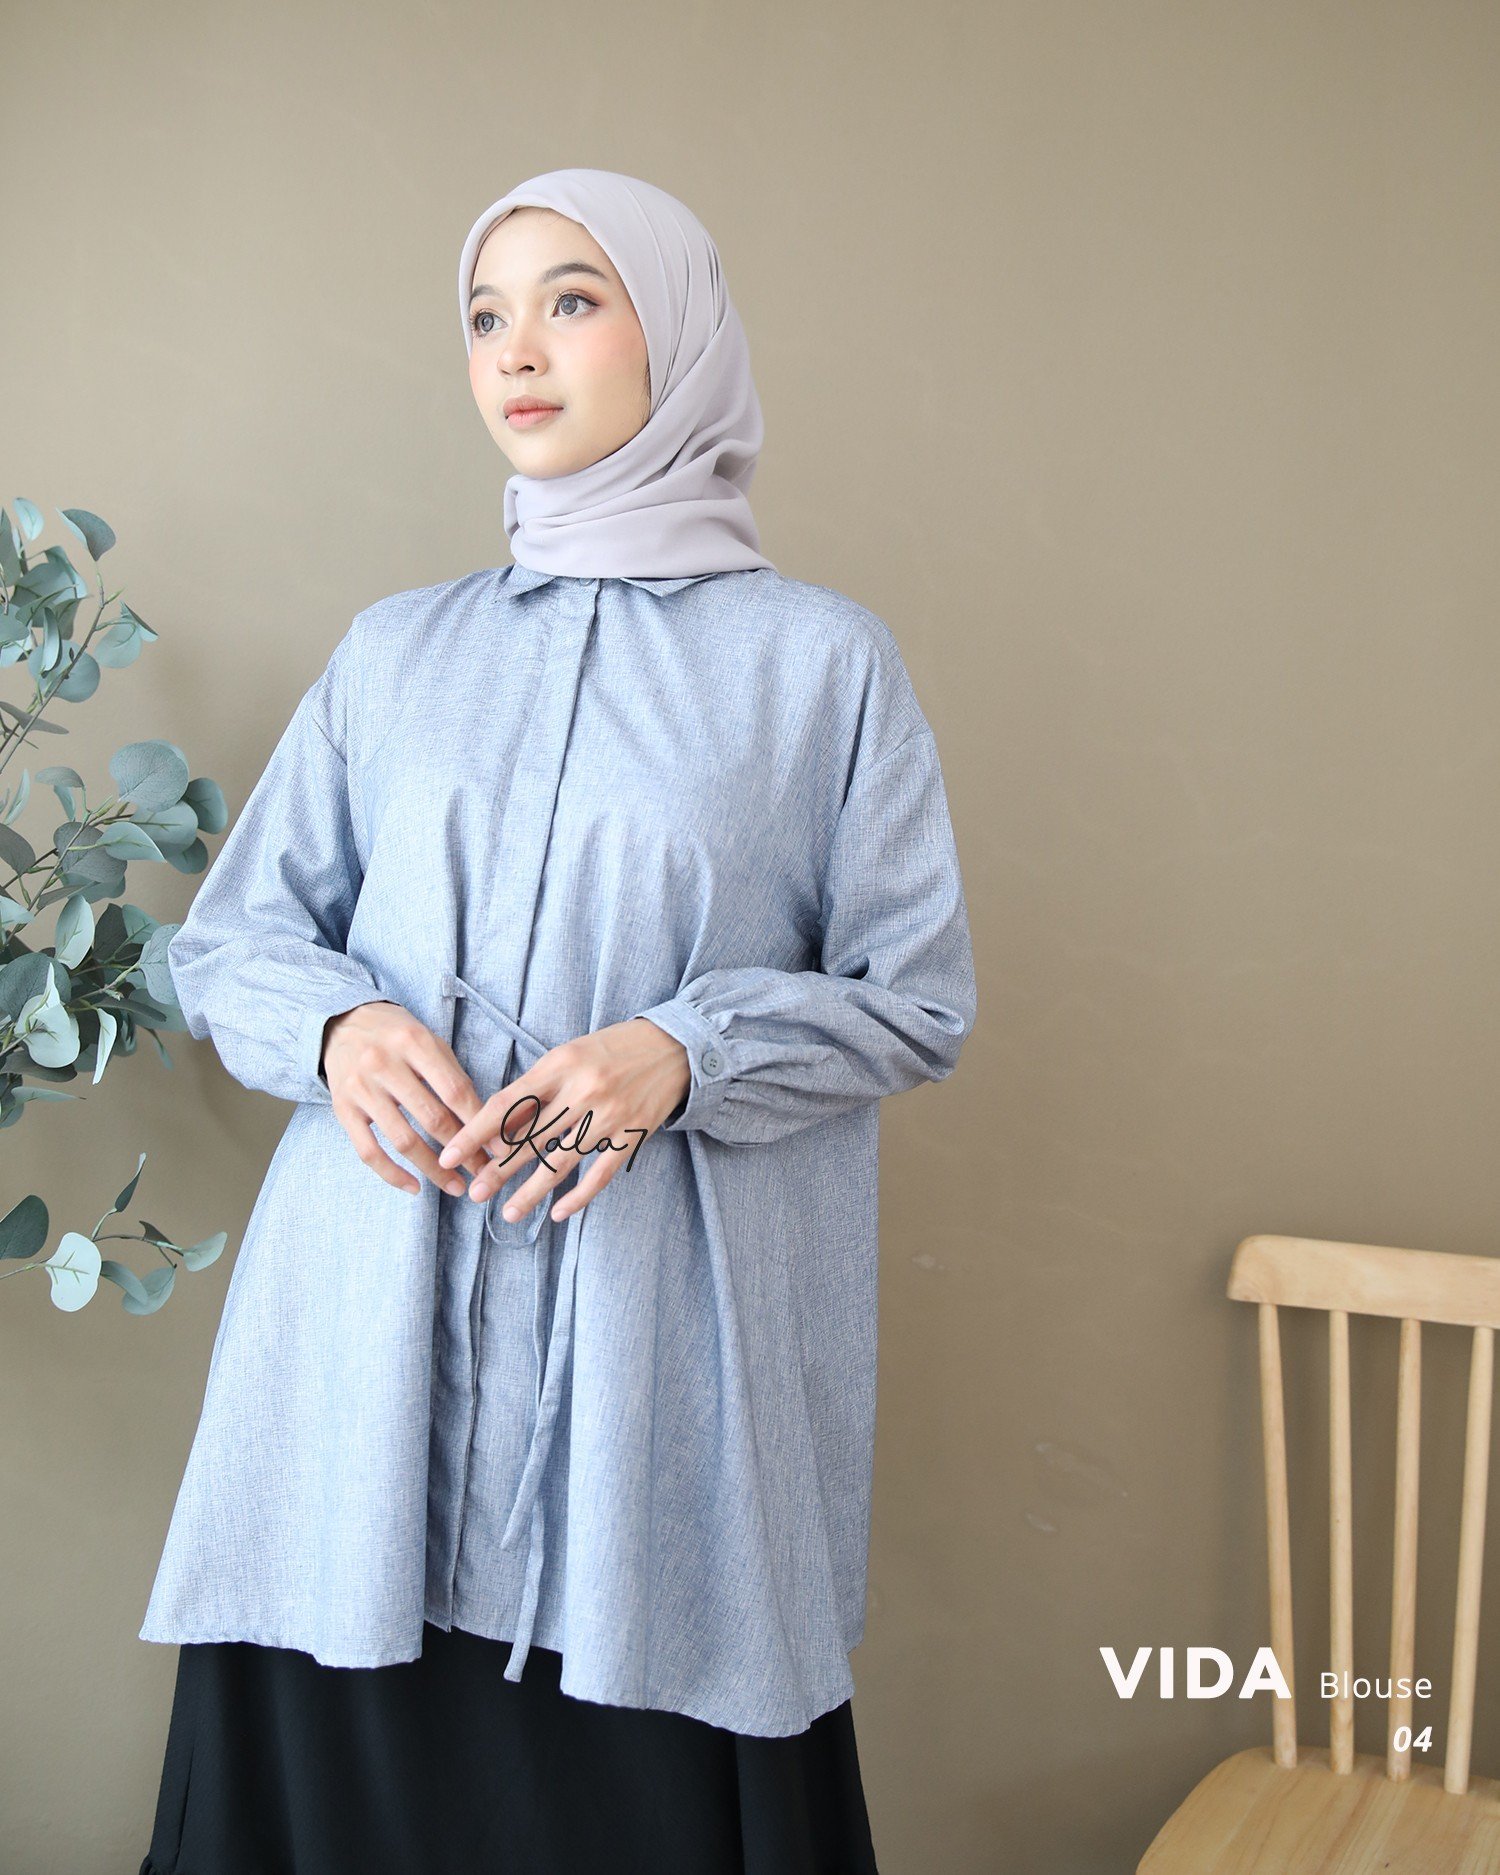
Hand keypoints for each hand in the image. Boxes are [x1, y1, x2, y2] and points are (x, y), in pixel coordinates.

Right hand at [321, 1000, 494, 1196]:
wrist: (342, 1024)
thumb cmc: (397, 1035)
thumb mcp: (428, 1040)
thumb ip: (453, 1076)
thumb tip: (485, 1123)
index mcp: (414, 1042)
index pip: (454, 1091)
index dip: (480, 1123)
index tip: (499, 1148)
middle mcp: (384, 1064)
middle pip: (432, 1118)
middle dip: (463, 1152)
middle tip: (484, 1173)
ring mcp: (361, 1088)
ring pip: (403, 1140)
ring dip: (434, 1170)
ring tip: (456, 1186)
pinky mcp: (342, 1109)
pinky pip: (368, 1151)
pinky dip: (392, 1174)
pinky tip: (414, 1187)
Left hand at [436, 1016, 691, 1226]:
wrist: (675, 1048)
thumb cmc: (612, 1049)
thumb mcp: (568, 1055)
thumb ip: (536, 1089)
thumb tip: (496, 1127)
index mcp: (560, 1065)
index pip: (506, 1105)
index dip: (474, 1133)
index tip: (449, 1154)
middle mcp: (583, 1091)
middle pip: (530, 1139)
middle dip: (498, 1169)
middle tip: (474, 1192)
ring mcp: (609, 1116)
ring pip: (561, 1162)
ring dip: (531, 1192)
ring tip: (508, 1213)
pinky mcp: (631, 1136)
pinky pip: (599, 1175)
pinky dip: (578, 1197)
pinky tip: (558, 1213)